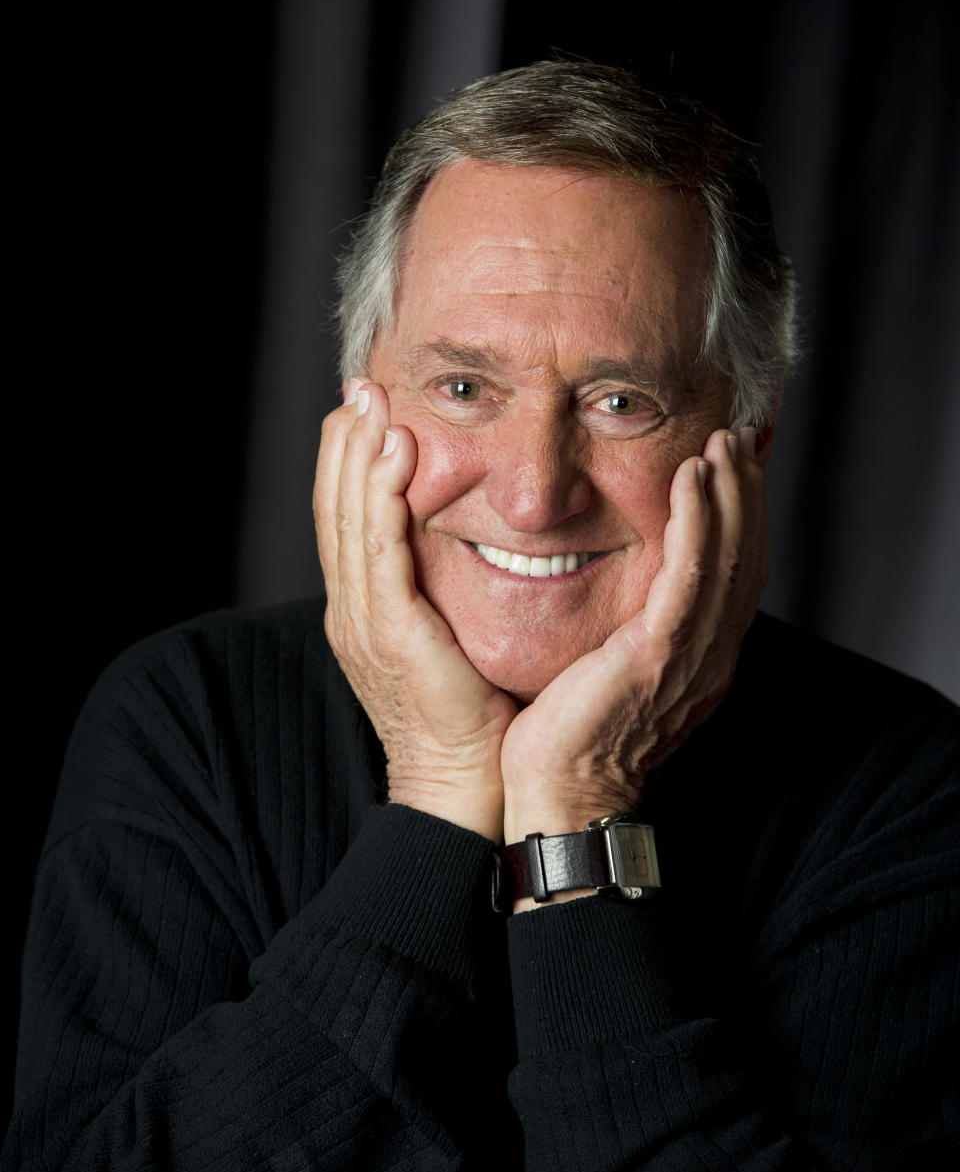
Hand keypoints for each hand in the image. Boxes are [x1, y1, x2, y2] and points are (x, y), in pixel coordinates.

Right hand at [314, 381, 516, 841]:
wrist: (465, 785)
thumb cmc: (468, 717)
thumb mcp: (445, 641)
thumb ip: (437, 592)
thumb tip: (458, 546)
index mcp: (363, 610)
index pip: (347, 520)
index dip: (349, 463)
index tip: (363, 411)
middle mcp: (352, 609)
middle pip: (336, 509)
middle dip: (345, 444)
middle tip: (357, 386)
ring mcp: (364, 620)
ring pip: (350, 520)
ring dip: (358, 456)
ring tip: (370, 403)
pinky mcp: (390, 632)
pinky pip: (380, 552)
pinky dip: (381, 497)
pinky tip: (393, 455)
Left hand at [500, 427, 767, 866]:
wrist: (560, 797)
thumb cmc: (572, 738)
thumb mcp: (614, 674)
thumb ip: (635, 633)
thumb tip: (625, 595)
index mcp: (701, 660)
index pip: (735, 574)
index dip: (738, 517)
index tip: (727, 468)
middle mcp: (710, 655)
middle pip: (746, 558)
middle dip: (744, 494)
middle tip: (735, 437)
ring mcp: (691, 656)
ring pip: (728, 558)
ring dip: (727, 495)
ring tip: (720, 444)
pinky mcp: (659, 653)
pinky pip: (691, 575)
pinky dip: (698, 523)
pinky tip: (691, 480)